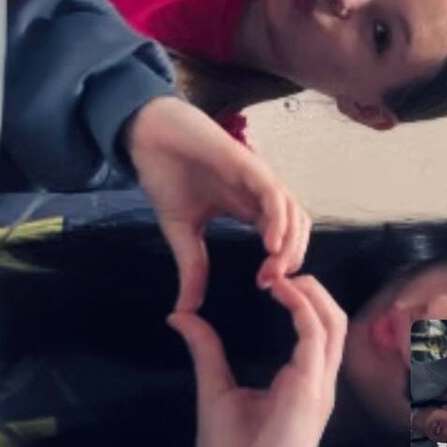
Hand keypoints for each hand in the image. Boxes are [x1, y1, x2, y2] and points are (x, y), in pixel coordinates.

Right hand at [126, 96, 310, 312]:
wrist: (148, 136)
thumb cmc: (167, 174)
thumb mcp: (181, 230)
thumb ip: (191, 266)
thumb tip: (186, 310)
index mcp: (248, 207)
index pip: (282, 236)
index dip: (280, 262)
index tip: (263, 285)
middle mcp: (258, 192)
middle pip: (297, 225)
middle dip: (292, 256)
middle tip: (273, 283)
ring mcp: (256, 176)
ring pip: (293, 210)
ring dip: (290, 242)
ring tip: (276, 269)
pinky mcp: (247, 163)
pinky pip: (274, 193)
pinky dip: (279, 218)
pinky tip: (270, 244)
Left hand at [169, 275, 346, 446]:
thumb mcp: (215, 391)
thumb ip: (206, 351)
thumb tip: (180, 316)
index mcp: (301, 383)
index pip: (315, 328)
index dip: (299, 296)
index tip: (267, 278)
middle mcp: (318, 381)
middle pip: (333, 318)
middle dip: (311, 286)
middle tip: (276, 266)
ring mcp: (319, 385)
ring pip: (334, 320)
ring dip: (311, 290)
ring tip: (280, 272)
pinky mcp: (312, 389)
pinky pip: (317, 334)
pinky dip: (302, 305)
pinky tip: (280, 289)